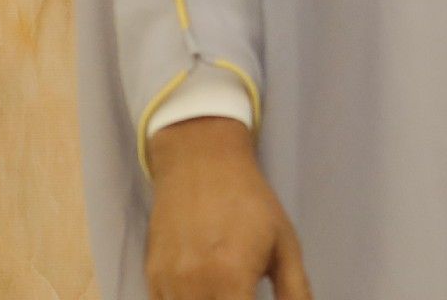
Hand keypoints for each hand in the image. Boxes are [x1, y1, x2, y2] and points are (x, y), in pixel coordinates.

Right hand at [144, 117, 312, 299]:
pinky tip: (205, 290)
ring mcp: (167, 283)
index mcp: (231, 277)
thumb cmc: (251, 202)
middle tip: (243, 291)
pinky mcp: (151, 278)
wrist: (200, 162)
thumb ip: (295, 292)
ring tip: (226, 287)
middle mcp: (194, 286)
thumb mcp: (285, 244)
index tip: (255, 297)